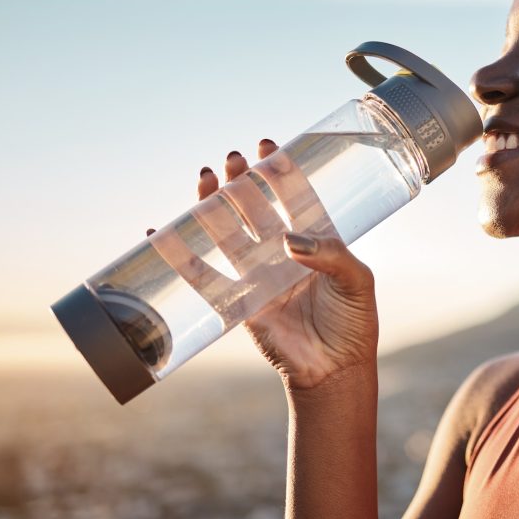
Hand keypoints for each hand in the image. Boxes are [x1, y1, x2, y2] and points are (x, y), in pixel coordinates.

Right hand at [156, 139, 379, 389]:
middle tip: (233, 160)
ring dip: (213, 206)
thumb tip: (289, 240)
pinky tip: (161, 232)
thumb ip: (331, 256)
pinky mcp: (239, 302)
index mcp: (316, 242)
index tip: (268, 148)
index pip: (295, 198)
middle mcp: (284, 253)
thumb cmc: (354, 323)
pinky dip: (180, 257)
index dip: (280, 173)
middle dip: (243, 182)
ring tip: (204, 177)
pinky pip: (204, 277)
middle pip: (256, 209)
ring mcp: (259, 275)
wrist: (336, 369)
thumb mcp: (357, 281)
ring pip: (228, 233)